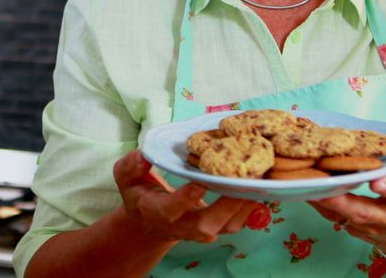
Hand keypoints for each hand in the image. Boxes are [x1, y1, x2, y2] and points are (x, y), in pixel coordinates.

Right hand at [114, 149, 257, 242]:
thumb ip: (131, 166)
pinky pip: (238, 222)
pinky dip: (251, 205)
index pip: (171, 210)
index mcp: (157, 212)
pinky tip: (259, 184)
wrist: (151, 221)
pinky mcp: (218, 227)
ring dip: (244, 205)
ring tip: (258, 180)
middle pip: (206, 224)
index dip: (185, 199)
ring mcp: (202, 229)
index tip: (199, 183)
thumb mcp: (126, 177)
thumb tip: (143, 154)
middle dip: (226, 206)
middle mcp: (181, 225)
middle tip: (242, 181)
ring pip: (227, 226)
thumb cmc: (139, 193)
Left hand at [309, 132, 385, 257]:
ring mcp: (370, 227)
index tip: (377, 181)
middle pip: (364, 212)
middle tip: (323, 184)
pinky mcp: (354, 230)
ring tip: (304, 182)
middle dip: (342, 200)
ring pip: (343, 217)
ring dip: (323, 201)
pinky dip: (318, 204)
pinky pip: (333, 218)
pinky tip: (303, 187)